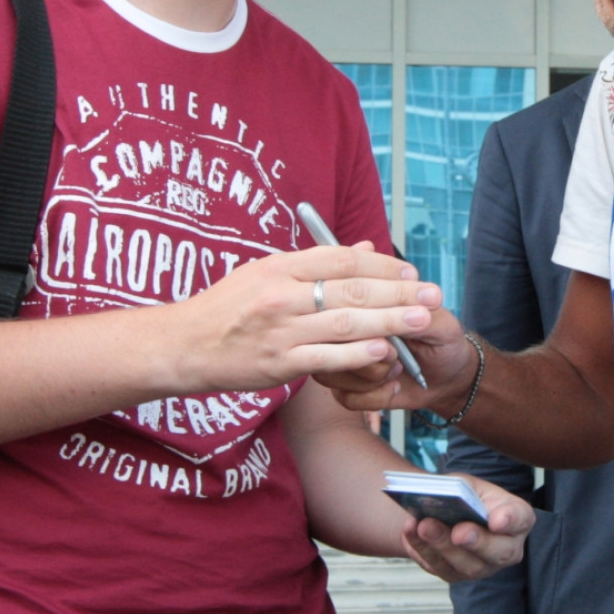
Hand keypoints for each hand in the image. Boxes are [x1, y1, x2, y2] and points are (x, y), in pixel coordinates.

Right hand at [174, 243, 441, 392]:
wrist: (182, 345)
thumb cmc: (225, 308)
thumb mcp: (264, 273)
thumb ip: (316, 263)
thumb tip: (364, 250)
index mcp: (280, 266)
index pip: (341, 259)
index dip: (381, 264)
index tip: (410, 270)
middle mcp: (282, 294)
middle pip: (352, 289)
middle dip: (398, 291)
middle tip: (432, 293)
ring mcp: (281, 330)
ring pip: (345, 323)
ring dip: (389, 321)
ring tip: (422, 320)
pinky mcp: (279, 364)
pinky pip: (327, 358)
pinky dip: (358, 354)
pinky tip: (384, 351)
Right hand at [317, 306, 475, 415]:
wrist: (448, 379)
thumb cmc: (443, 343)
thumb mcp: (441, 324)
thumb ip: (420, 311)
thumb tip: (402, 299)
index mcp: (365, 301)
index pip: (345, 304)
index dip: (370, 324)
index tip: (397, 337)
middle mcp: (344, 327)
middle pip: (332, 341)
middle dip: (373, 355)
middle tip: (397, 355)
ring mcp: (339, 357)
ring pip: (334, 372)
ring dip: (374, 377)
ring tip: (397, 369)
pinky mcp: (342, 388)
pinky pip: (346, 397)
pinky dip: (376, 397)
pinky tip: (392, 387)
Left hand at [398, 475, 534, 582]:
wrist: (446, 512)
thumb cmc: (465, 496)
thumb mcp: (468, 484)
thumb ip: (461, 492)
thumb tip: (442, 501)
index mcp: (517, 518)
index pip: (520, 519)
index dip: (510, 520)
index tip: (497, 520)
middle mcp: (506, 548)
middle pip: (497, 552)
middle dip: (476, 542)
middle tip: (458, 532)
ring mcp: (482, 567)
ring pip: (466, 566)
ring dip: (442, 546)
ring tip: (424, 526)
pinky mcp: (455, 574)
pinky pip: (438, 567)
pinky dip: (421, 549)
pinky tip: (410, 532)